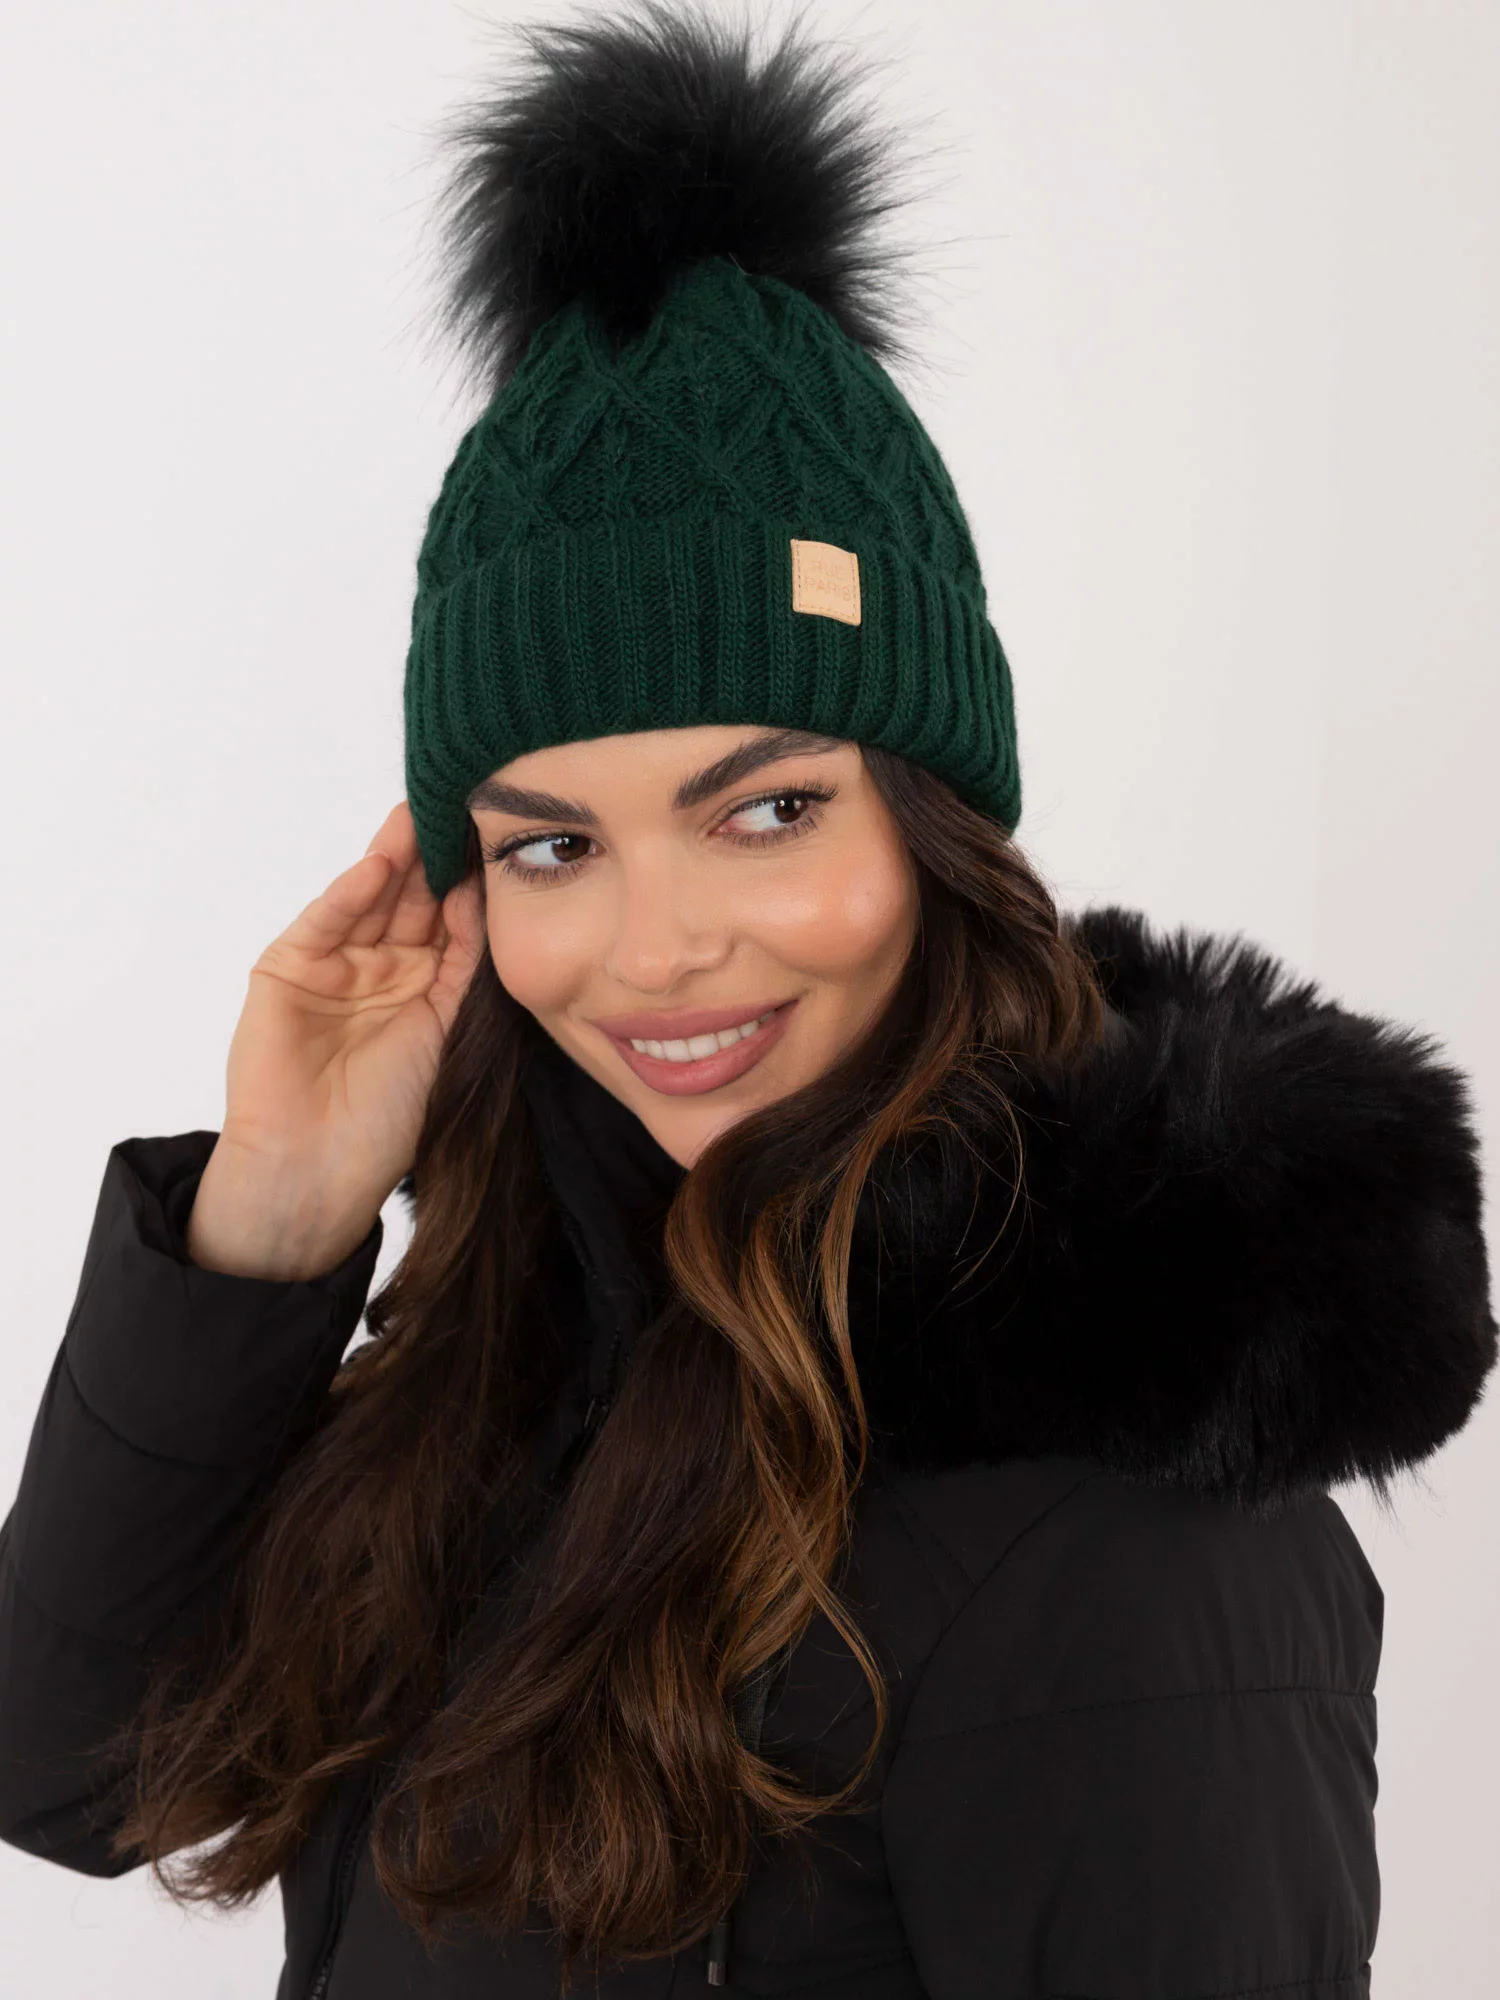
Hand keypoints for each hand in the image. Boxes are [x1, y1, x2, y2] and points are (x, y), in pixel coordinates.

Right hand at [185, 802, 485, 1279]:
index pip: (451, 918)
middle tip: (463, 805)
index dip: (473, 881)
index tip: (501, 837)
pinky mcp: (287, 970)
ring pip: (371, 900)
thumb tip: (488, 898)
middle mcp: (381, 966)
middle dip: (436, 855)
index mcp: (426, 984)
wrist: (319, 1173)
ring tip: (423, 816)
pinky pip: (324, 924)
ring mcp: (333, 965)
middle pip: (412, 897)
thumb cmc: (392, 1119)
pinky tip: (379, 868)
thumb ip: (465, 965)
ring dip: (396, 859)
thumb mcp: (450, 1030)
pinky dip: (350, 896)